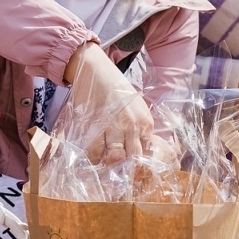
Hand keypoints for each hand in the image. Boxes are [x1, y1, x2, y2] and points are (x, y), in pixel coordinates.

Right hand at [63, 42, 152, 162]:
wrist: (94, 71)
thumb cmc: (116, 88)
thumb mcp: (136, 106)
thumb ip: (139, 126)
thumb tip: (138, 146)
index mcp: (145, 122)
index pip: (146, 151)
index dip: (139, 161)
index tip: (130, 165)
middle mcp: (131, 126)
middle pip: (131, 157)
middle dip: (125, 165)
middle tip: (117, 167)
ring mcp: (111, 126)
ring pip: (112, 157)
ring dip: (108, 162)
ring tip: (104, 161)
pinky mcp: (92, 125)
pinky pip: (93, 150)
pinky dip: (93, 157)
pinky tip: (93, 155)